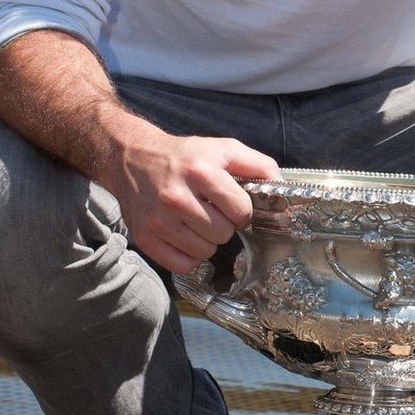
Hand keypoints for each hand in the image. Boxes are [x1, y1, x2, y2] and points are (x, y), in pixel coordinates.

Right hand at [108, 130, 280, 272]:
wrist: (132, 159)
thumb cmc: (185, 156)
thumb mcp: (223, 148)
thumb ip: (257, 164)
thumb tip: (281, 186)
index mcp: (200, 171)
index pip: (241, 211)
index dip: (241, 210)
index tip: (231, 204)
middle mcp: (176, 196)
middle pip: (223, 234)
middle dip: (223, 225)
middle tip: (211, 212)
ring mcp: (158, 219)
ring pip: (204, 252)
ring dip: (207, 241)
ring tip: (196, 222)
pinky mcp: (145, 237)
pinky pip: (182, 265)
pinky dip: (188, 256)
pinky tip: (184, 236)